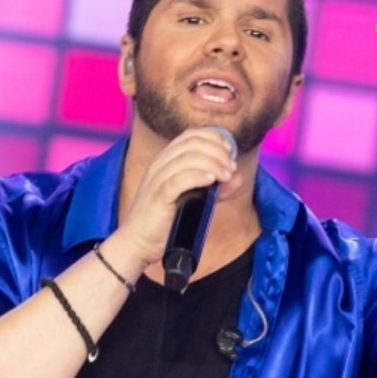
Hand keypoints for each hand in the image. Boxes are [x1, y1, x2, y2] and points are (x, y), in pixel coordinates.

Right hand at [111, 126, 241, 268]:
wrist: (139, 242)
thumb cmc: (166, 219)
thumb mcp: (195, 198)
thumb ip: (216, 187)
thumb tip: (237, 176)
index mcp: (166, 160)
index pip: (191, 135)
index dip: (214, 138)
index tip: (230, 151)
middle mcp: (160, 165)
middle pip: (192, 144)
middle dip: (218, 152)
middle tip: (231, 167)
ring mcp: (156, 179)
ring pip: (187, 158)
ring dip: (213, 163)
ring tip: (226, 176)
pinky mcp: (158, 197)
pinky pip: (179, 180)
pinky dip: (198, 176)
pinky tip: (212, 180)